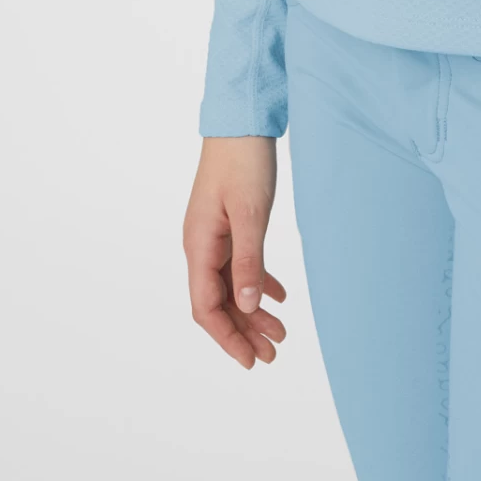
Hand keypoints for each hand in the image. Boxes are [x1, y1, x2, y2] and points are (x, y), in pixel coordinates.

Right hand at [184, 135, 288, 369]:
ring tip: (281, 333)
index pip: (206, 307)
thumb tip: (247, 306)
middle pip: (218, 302)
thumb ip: (249, 261)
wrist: (242, 120)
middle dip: (243, 331)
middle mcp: (201, 245)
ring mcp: (215, 235)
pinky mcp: (230, 224)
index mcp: (199, 246)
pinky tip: (279, 297)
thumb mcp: (251, 213)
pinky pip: (240, 264)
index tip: (251, 360)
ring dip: (253, 311)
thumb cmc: (243, 161)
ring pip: (231, 286)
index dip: (227, 337)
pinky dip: (258, 282)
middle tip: (273, 354)